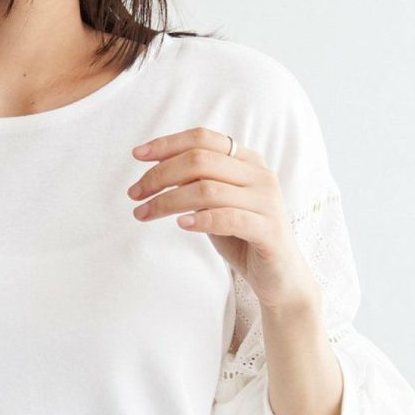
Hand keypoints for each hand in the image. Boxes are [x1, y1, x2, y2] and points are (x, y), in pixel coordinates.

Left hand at [128, 126, 319, 310]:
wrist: (279, 276)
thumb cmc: (242, 237)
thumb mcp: (214, 204)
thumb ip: (195, 184)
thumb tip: (155, 172)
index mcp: (247, 160)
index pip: (203, 138)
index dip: (167, 144)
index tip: (137, 155)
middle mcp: (259, 174)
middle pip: (200, 160)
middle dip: (160, 175)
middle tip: (134, 194)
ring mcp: (267, 201)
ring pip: (208, 189)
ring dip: (168, 201)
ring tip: (144, 213)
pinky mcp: (269, 230)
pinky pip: (229, 218)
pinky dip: (200, 219)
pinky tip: (180, 225)